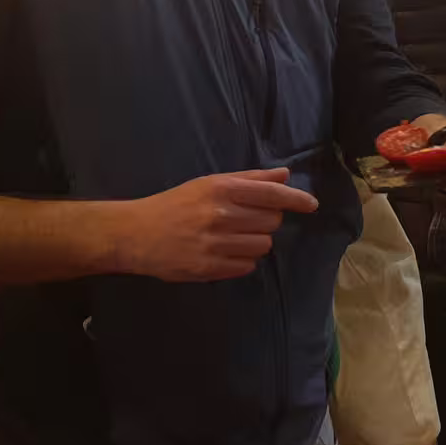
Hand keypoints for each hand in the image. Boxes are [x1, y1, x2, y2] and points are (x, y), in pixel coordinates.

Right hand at [112, 169, 318, 281]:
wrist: (135, 233)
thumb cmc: (175, 204)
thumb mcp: (209, 183)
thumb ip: (249, 179)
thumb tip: (285, 176)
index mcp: (221, 190)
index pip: (271, 194)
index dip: (296, 200)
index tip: (311, 205)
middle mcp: (220, 215)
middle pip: (272, 221)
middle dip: (266, 220)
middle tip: (245, 219)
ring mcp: (214, 244)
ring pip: (263, 245)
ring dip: (255, 242)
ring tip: (233, 237)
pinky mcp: (208, 268)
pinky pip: (247, 266)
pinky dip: (242, 260)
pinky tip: (224, 252)